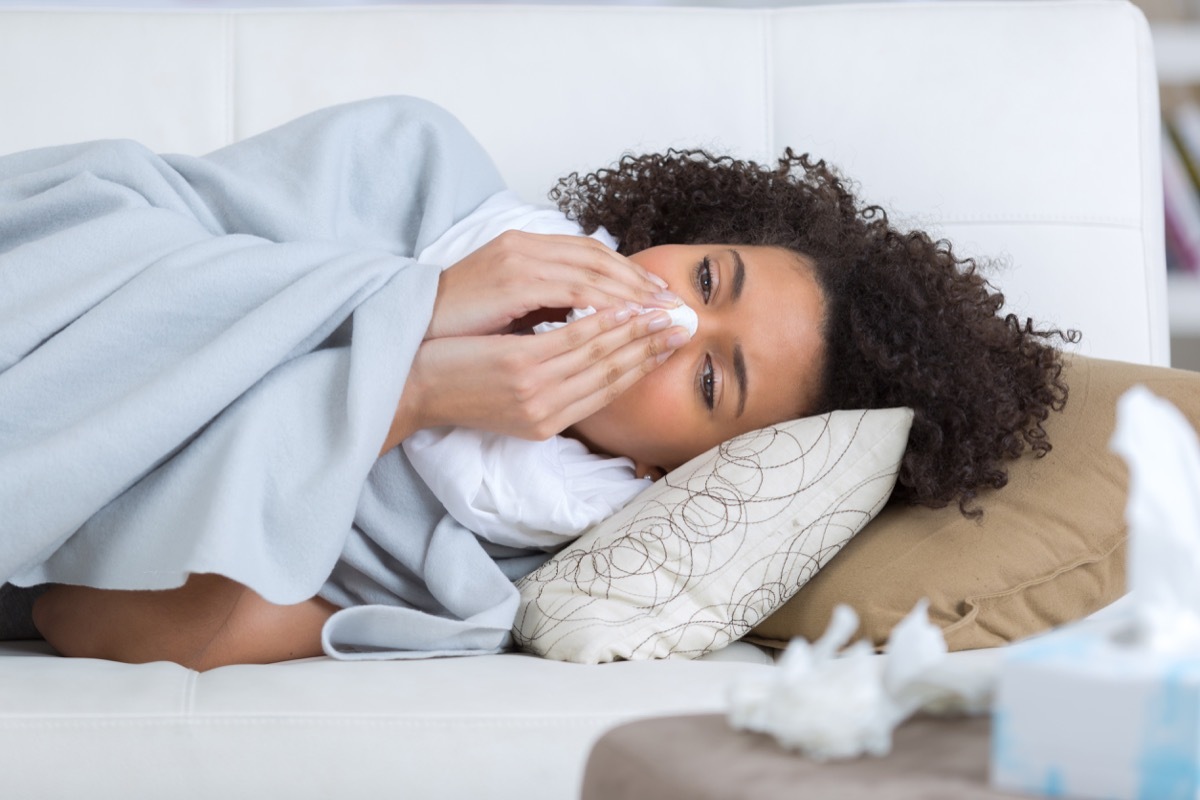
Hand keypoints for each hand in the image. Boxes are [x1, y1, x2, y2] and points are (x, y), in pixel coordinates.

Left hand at [380, 307, 689, 451]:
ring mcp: (537, 391)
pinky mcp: (521, 371)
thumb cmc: (453, 382)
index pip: (609, 388)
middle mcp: (550, 410)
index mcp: (550, 418)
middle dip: (653, 345)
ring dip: (639, 332)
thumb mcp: (507, 392)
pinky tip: (626, 311)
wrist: (406, 391)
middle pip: (615, 375)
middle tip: (684, 322)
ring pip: (603, 359)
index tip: (671, 339)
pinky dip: (604, 325)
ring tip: (665, 310)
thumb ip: (546, 376)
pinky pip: (574, 344)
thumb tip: (575, 343)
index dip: (645, 362)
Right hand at [424, 230, 676, 338]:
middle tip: (672, 304)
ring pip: (592, 270)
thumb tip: (587, 321)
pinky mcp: (514, 278)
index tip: (656, 296)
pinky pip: (573, 287)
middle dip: (638, 281)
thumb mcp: (509, 312)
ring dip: (631, 292)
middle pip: (598, 257)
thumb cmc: (457, 332)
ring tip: (659, 314)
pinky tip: (627, 319)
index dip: (627, 272)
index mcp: (524, 248)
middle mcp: (524, 245)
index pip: (589, 253)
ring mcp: (519, 258)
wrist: (410, 338)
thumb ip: (545, 307)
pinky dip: (604, 301)